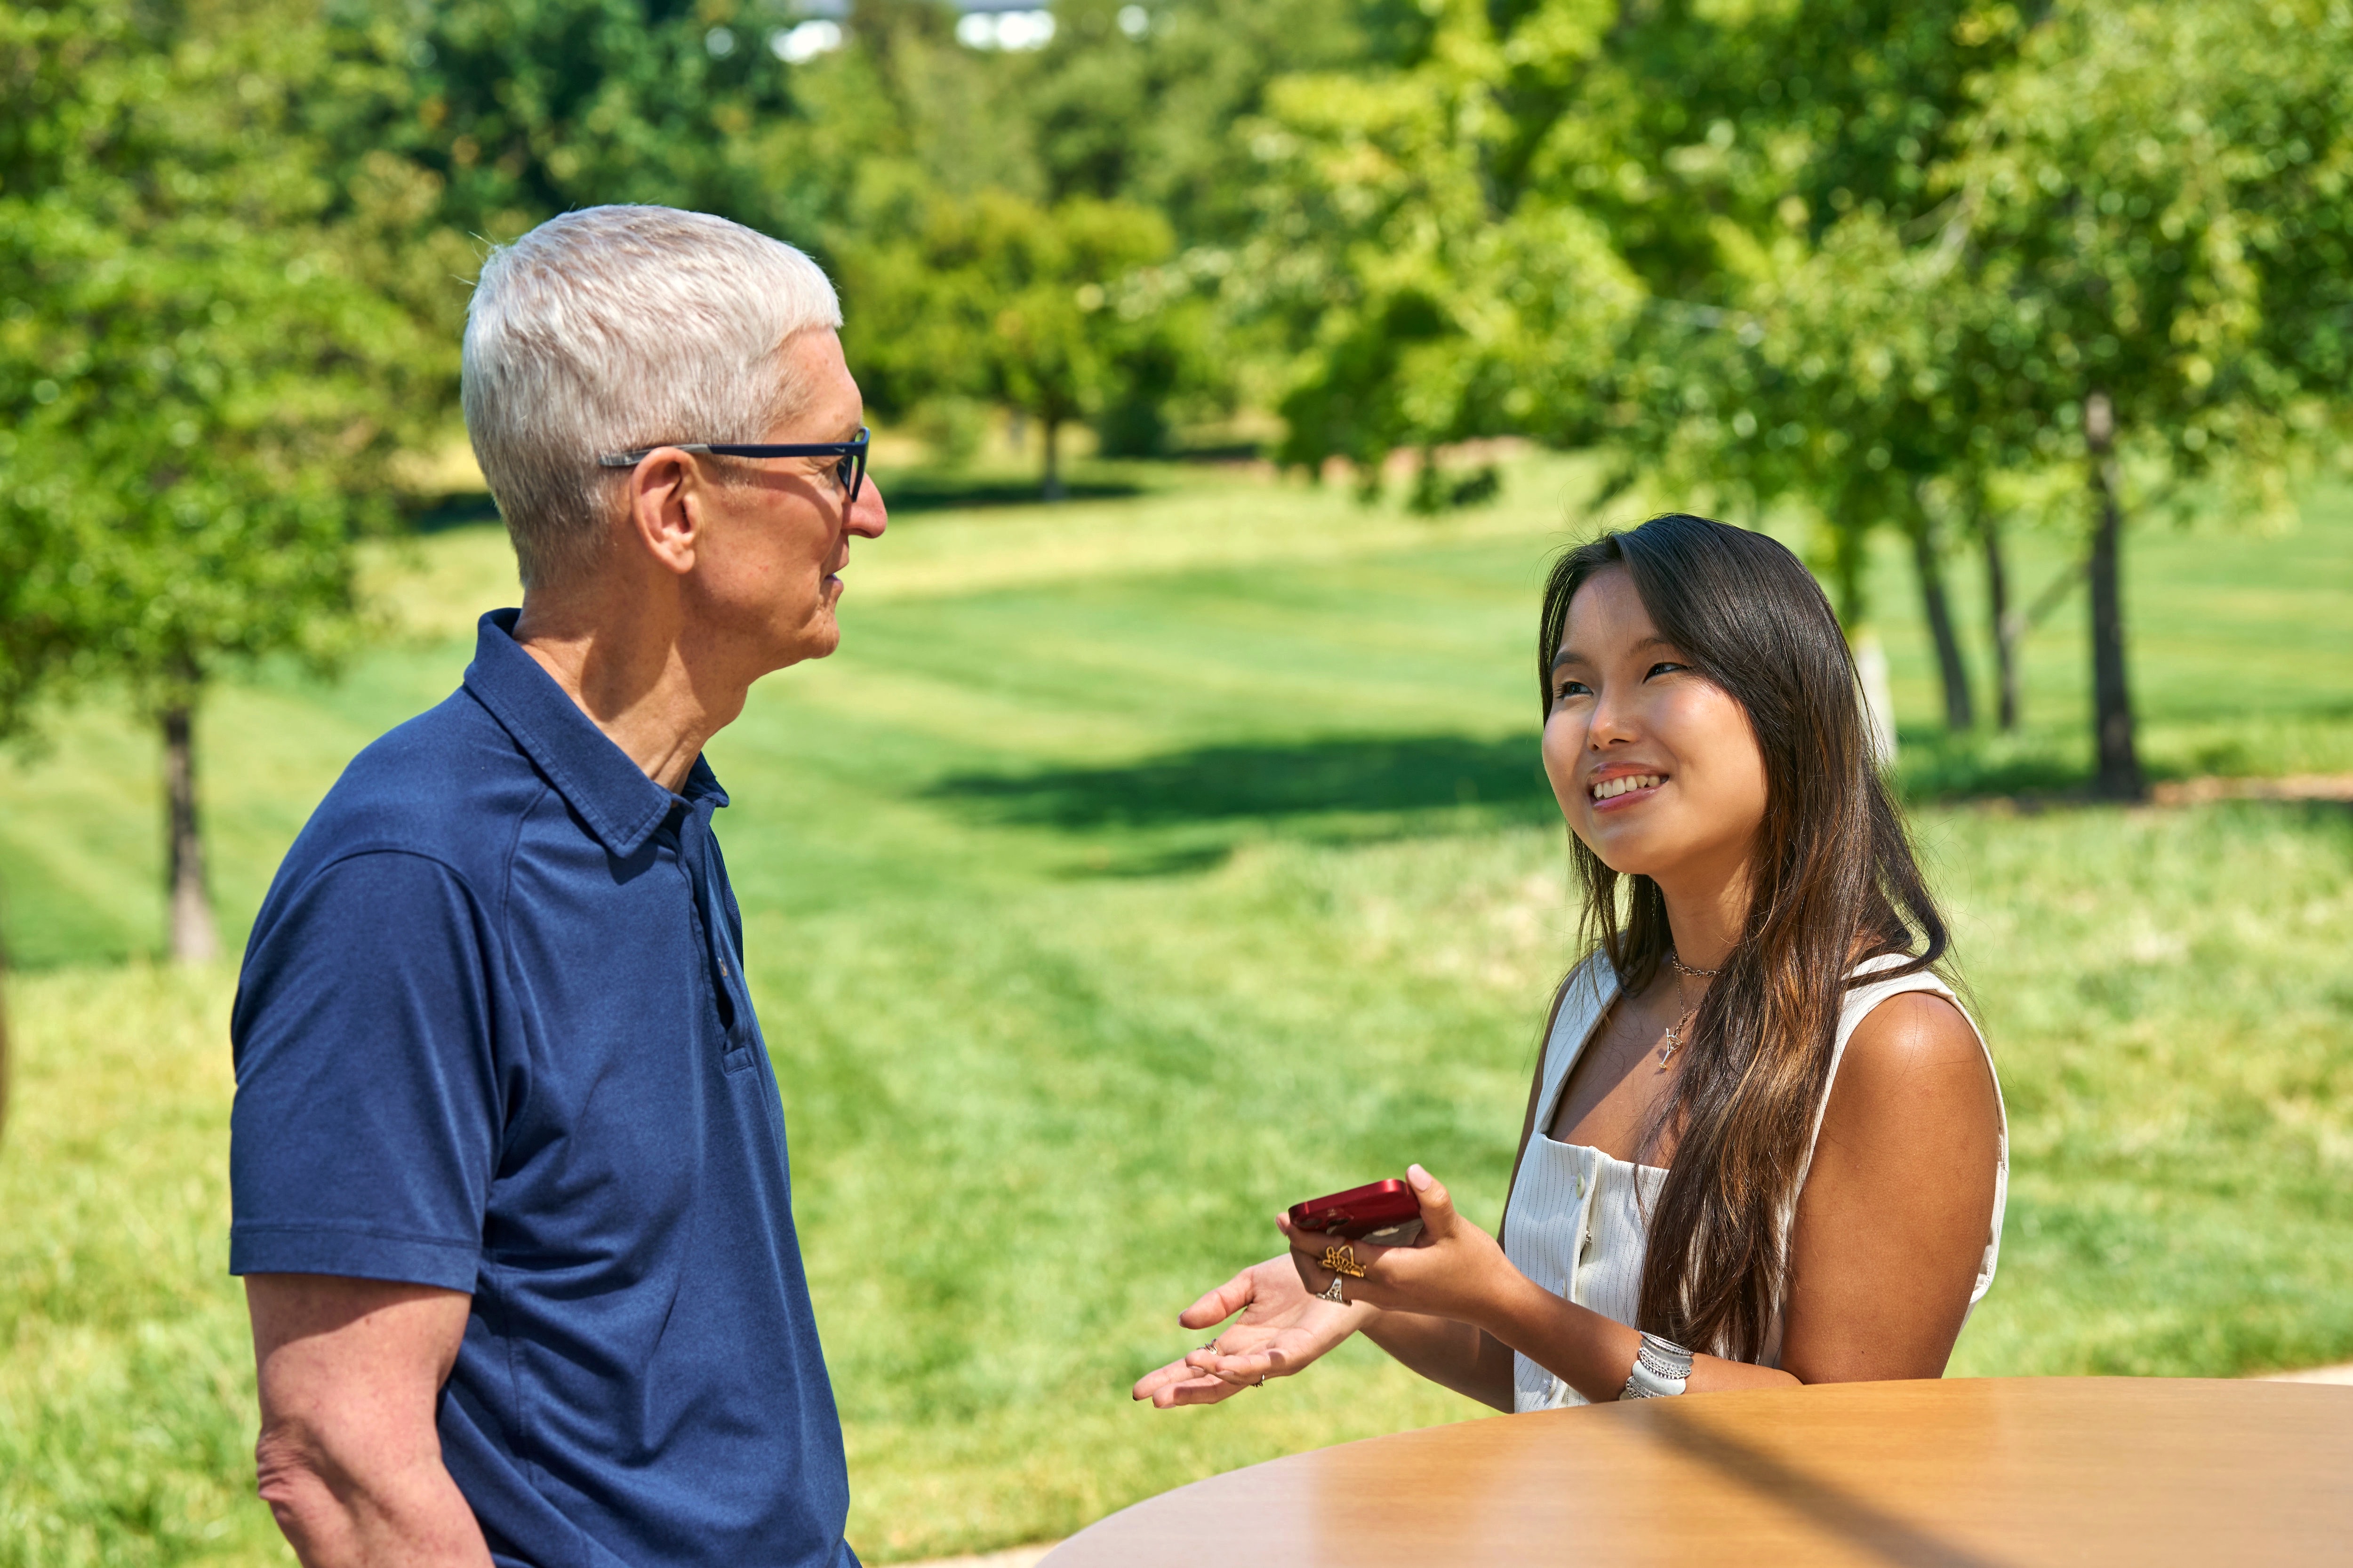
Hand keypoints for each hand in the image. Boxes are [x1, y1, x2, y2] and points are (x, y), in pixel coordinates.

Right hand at [1130, 1255, 1367, 1407]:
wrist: (1344, 1264)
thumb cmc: (1301, 1274)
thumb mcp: (1248, 1283)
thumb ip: (1217, 1302)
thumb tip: (1183, 1324)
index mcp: (1240, 1340)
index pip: (1198, 1365)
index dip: (1170, 1377)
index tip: (1138, 1391)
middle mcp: (1256, 1355)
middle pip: (1212, 1382)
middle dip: (1181, 1391)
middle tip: (1148, 1399)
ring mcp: (1278, 1356)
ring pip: (1237, 1380)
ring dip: (1206, 1382)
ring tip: (1176, 1384)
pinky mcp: (1301, 1350)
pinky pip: (1269, 1364)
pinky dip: (1243, 1367)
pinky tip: (1219, 1365)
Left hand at [1283, 1165, 1520, 1331]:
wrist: (1496, 1305)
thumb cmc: (1477, 1266)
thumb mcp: (1456, 1228)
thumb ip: (1433, 1199)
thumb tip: (1411, 1171)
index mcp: (1391, 1272)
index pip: (1335, 1254)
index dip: (1305, 1237)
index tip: (1284, 1219)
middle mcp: (1381, 1291)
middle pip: (1323, 1277)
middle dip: (1302, 1253)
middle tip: (1294, 1224)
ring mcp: (1385, 1300)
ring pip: (1335, 1285)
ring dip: (1319, 1262)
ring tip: (1312, 1232)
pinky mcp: (1392, 1301)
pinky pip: (1351, 1287)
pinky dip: (1337, 1268)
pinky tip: (1342, 1244)